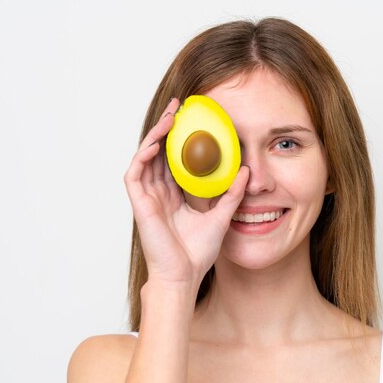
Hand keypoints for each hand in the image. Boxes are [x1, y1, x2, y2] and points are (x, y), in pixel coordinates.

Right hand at [124, 98, 248, 289]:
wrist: (184, 276)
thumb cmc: (197, 253)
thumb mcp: (221, 216)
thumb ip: (230, 194)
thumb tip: (247, 171)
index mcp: (175, 195)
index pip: (175, 159)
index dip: (181, 138)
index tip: (192, 118)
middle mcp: (159, 193)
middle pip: (159, 152)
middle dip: (167, 127)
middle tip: (179, 105)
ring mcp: (148, 198)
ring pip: (146, 157)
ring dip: (155, 135)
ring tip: (170, 116)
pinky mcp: (139, 204)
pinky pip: (135, 174)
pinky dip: (143, 156)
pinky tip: (156, 142)